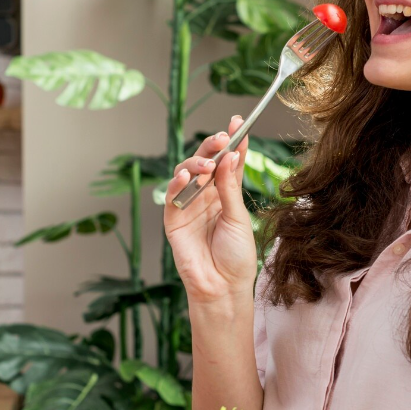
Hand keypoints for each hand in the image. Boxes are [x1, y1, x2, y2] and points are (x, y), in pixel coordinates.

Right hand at [163, 115, 256, 303]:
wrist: (223, 287)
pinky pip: (171, 197)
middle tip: (222, 138)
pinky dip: (176, 184)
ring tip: (209, 165)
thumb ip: (231, 188)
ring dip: (196, 165)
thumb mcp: (239, 218)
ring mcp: (188, 206)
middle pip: (205, 162)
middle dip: (212, 147)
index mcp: (225, 194)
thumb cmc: (236, 256)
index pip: (228, 161)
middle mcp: (206, 196)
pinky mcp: (173, 220)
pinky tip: (186, 177)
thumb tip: (231, 155)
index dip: (232, 141)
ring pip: (186, 174)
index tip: (237, 122)